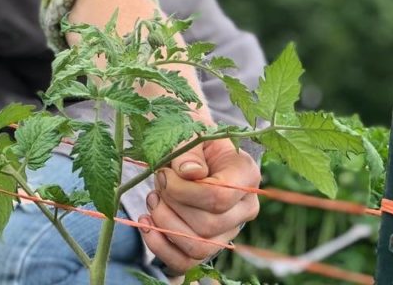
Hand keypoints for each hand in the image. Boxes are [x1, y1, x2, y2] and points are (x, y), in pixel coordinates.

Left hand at [138, 137, 260, 273]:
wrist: (183, 143)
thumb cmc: (186, 133)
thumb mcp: (187, 130)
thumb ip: (187, 150)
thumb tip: (191, 174)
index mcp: (246, 174)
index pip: (219, 197)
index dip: (184, 191)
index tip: (164, 174)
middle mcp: (244, 207)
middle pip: (208, 225)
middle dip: (173, 205)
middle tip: (157, 184)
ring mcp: (227, 230)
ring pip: (199, 247)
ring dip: (165, 225)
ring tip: (153, 200)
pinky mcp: (206, 243)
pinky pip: (185, 262)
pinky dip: (160, 247)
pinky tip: (146, 223)